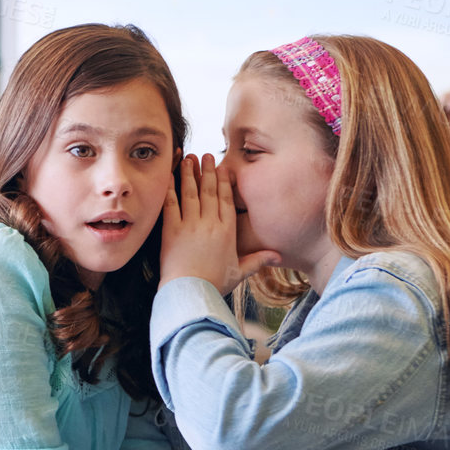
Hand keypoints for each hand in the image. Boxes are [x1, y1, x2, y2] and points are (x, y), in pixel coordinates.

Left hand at [159, 154, 279, 294]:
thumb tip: (279, 256)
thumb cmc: (214, 284)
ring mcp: (190, 225)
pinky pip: (171, 204)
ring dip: (190, 174)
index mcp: (228, 231)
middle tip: (205, 155)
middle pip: (210, 191)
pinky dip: (170, 188)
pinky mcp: (171, 230)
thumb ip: (258, 260)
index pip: (228, 200)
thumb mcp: (239, 272)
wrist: (191, 293)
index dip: (225, 182)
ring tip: (189, 158)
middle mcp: (210, 224)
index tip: (223, 167)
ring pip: (191, 193)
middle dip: (208, 171)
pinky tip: (170, 176)